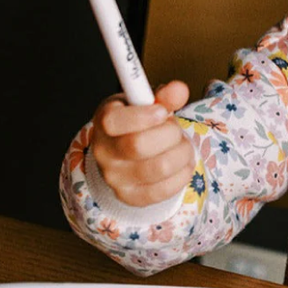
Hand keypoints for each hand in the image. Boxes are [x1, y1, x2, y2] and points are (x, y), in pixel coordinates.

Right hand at [90, 80, 195, 206]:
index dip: (143, 116)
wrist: (127, 156)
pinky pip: (165, 189)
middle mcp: (104, 152)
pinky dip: (183, 173)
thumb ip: (164, 96)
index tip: (162, 112)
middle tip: (174, 129)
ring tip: (181, 145)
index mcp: (105, 120)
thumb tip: (179, 90)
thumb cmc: (140, 124)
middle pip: (139, 146)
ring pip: (160, 168)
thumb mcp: (148, 104)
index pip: (113, 121)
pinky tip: (181, 163)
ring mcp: (115, 178)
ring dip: (182, 153)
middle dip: (170, 134)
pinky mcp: (130, 197)